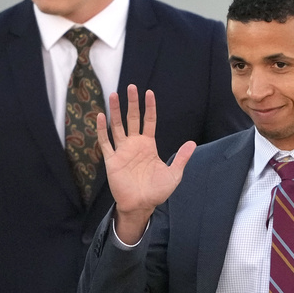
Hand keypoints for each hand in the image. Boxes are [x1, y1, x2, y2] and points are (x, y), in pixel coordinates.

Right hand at [97, 85, 194, 243]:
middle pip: (131, 119)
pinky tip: (100, 116)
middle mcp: (134, 145)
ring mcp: (122, 151)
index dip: (149, 107)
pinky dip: (102, 130)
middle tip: (131, 87)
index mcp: (148, 145)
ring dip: (115, 111)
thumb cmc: (157, 191)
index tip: (149, 92)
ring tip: (114, 95)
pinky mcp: (112, 160)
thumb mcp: (174, 174)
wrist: (141, 205)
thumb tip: (192, 143)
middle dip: (131, 103)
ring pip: (117, 126)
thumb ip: (181, 158)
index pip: (148, 121)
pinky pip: (105, 142)